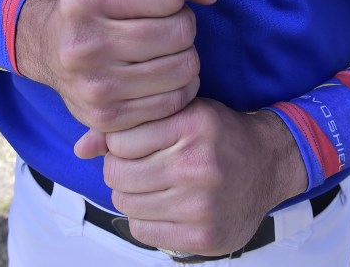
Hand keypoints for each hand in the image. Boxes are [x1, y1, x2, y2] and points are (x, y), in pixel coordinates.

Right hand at [15, 0, 217, 133]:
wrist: (48, 48)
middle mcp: (84, 44)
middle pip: (180, 32)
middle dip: (181, 23)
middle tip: (163, 24)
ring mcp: (95, 87)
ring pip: (184, 68)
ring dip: (184, 54)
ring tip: (164, 48)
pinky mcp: (107, 118)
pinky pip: (175, 101)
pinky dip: (179, 86)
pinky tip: (161, 73)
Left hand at [100, 98, 307, 255]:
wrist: (268, 164)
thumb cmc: (217, 135)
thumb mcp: (180, 113)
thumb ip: (130, 126)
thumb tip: (81, 149)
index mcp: (193, 124)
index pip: (119, 141)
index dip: (119, 144)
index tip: (135, 145)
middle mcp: (198, 165)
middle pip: (117, 175)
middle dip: (120, 171)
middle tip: (140, 167)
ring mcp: (202, 205)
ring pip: (126, 204)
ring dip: (131, 195)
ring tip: (154, 185)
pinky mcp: (203, 236)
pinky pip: (143, 231)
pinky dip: (145, 220)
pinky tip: (165, 206)